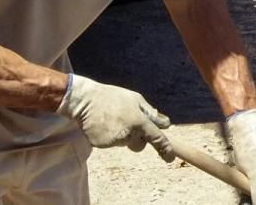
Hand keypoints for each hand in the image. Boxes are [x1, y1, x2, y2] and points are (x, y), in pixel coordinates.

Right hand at [56, 74, 173, 159]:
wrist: (85, 101)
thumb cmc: (113, 97)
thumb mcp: (136, 99)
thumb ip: (150, 113)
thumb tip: (164, 124)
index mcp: (139, 121)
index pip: (156, 138)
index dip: (165, 149)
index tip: (170, 158)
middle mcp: (128, 133)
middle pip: (139, 145)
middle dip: (137, 139)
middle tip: (128, 123)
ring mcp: (114, 140)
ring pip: (124, 143)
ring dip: (122, 134)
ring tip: (112, 119)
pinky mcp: (101, 144)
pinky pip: (111, 143)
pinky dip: (110, 136)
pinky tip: (103, 124)